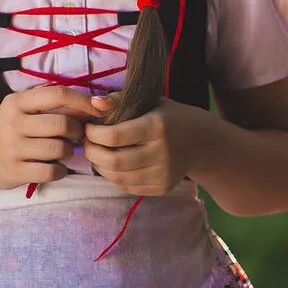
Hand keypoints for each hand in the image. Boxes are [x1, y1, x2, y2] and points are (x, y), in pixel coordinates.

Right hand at [0, 85, 104, 191]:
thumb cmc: (9, 130)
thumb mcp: (21, 110)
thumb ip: (51, 106)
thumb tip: (96, 104)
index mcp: (16, 102)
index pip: (57, 95)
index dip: (83, 101)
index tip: (99, 108)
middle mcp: (13, 123)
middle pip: (62, 124)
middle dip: (77, 131)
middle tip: (76, 136)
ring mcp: (13, 149)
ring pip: (60, 149)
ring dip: (68, 152)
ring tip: (61, 151)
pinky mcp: (15, 172)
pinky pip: (53, 171)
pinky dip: (60, 170)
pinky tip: (55, 167)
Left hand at [82, 93, 203, 196]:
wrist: (201, 142)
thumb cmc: (168, 117)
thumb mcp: (149, 101)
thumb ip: (119, 100)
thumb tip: (94, 103)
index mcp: (157, 127)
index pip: (115, 136)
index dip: (93, 134)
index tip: (87, 127)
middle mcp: (162, 153)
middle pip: (114, 160)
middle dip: (91, 152)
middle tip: (86, 142)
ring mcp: (163, 174)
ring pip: (118, 177)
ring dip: (99, 166)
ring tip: (95, 153)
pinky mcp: (163, 187)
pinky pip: (128, 187)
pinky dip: (112, 176)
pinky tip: (110, 164)